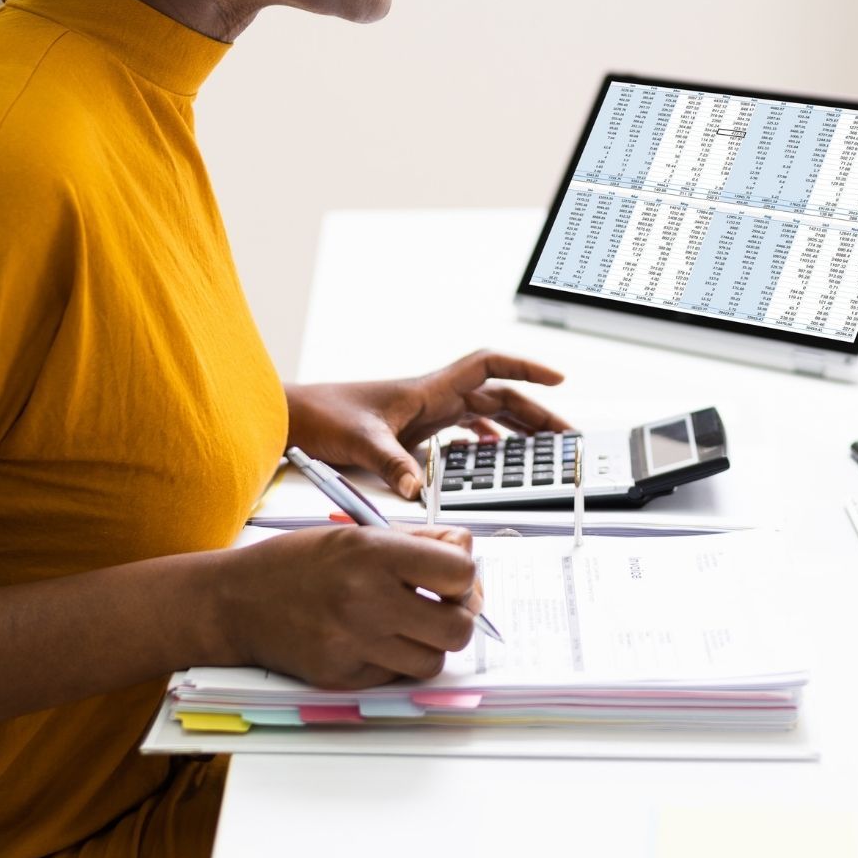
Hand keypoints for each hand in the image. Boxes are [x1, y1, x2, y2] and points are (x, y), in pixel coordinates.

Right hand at [216, 524, 483, 688]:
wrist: (236, 600)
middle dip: (458, 615)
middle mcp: (366, 600)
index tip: (452, 575)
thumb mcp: (358, 530)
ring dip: (429, 644)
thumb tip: (468, 555)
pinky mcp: (342, 678)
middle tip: (441, 606)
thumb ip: (419, 541)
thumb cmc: (299, 562)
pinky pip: (396, 678)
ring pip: (433, 661)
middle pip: (458, 626)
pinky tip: (376, 639)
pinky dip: (396, 662)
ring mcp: (353, 644)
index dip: (465, 574)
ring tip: (408, 625)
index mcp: (374, 554)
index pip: (460, 572)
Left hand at [286, 352, 569, 500]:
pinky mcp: (414, 433)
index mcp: (428, 390)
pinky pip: (462, 431)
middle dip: (535, 411)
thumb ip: (391, 465)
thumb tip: (417, 491)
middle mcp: (433, 398)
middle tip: (565, 434)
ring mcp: (425, 415)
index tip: (559, 379)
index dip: (526, 368)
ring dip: (515, 427)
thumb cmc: (321, 416)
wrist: (293, 418)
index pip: (489, 366)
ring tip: (542, 447)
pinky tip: (493, 457)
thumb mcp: (360, 441)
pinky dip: (484, 441)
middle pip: (498, 396)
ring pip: (484, 414)